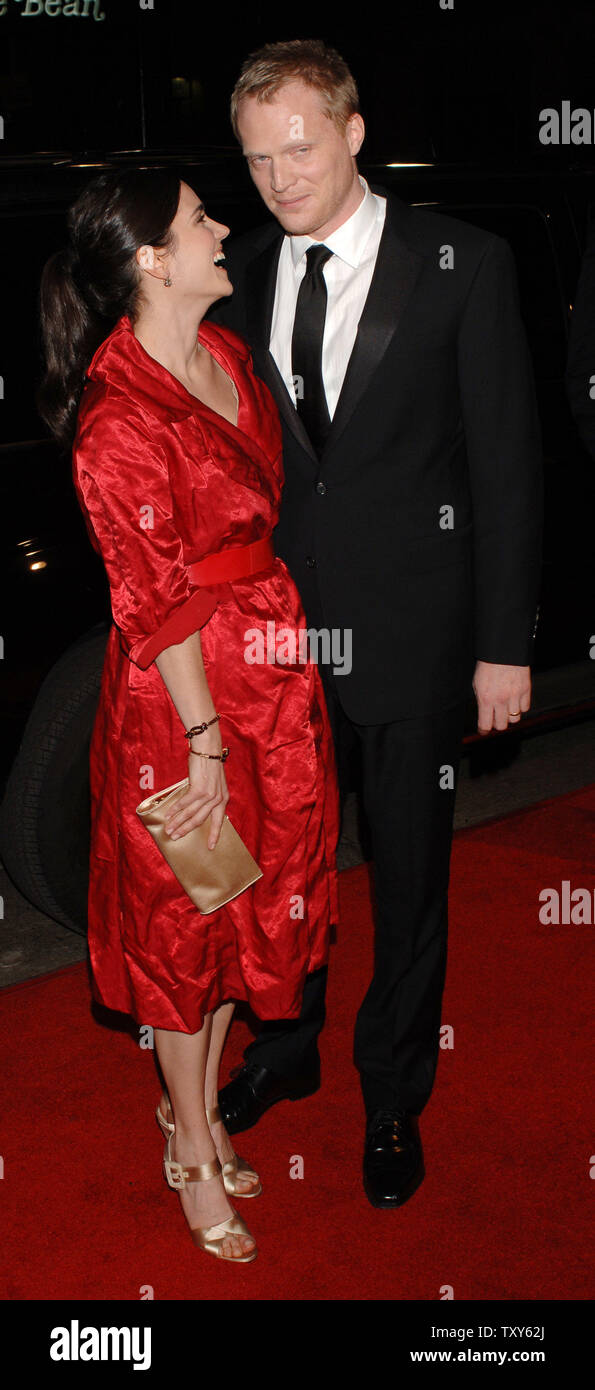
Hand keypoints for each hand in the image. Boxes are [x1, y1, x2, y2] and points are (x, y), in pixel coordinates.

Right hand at [164, 731, 228, 847]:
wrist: (208, 749)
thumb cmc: (209, 765)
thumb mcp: (214, 783)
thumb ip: (208, 796)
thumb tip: (194, 808)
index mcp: (224, 799)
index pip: (218, 821)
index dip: (214, 834)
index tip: (210, 847)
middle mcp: (218, 799)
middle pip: (200, 820)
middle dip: (186, 830)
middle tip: (175, 837)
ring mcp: (209, 794)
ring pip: (191, 814)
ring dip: (177, 822)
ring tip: (168, 829)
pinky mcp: (199, 789)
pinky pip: (185, 803)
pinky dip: (175, 810)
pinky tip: (168, 814)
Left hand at [472, 661, 530, 734]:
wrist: (503, 650)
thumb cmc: (488, 665)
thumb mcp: (477, 683)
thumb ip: (481, 700)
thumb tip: (483, 714)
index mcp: (485, 698)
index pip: (485, 724)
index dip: (484, 730)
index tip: (483, 730)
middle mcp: (500, 700)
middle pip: (501, 725)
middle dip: (497, 724)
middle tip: (495, 718)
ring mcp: (514, 696)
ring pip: (515, 719)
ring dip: (509, 716)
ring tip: (506, 709)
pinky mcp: (526, 690)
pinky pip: (525, 708)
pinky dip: (520, 707)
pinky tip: (515, 701)